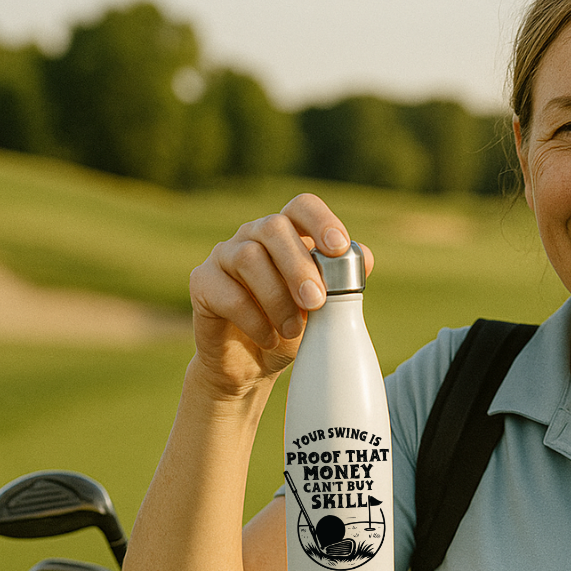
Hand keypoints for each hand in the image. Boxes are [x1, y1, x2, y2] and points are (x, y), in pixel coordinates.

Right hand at [187, 193, 374, 394]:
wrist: (252, 364)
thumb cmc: (292, 327)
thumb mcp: (325, 308)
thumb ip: (344, 282)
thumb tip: (367, 258)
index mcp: (288, 233)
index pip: (302, 206)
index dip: (321, 221)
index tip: (338, 248)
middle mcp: (254, 235)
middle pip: (275, 228)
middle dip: (299, 266)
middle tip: (316, 302)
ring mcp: (224, 255)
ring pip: (249, 258)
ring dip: (277, 298)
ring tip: (294, 330)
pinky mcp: (202, 282)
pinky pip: (227, 293)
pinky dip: (254, 319)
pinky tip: (269, 338)